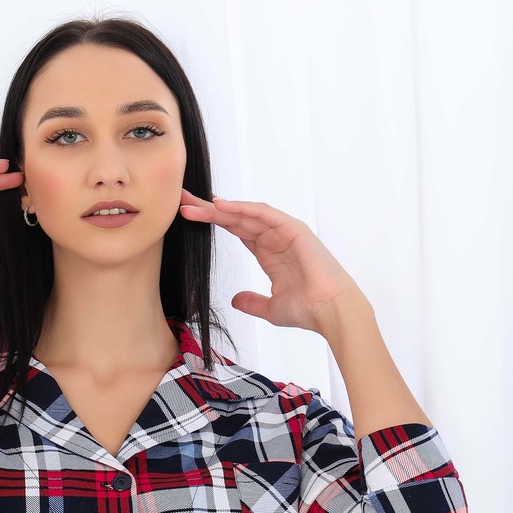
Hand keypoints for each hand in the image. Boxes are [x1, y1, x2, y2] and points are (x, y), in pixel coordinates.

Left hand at [178, 187, 367, 332]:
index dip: (213, 222)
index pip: (236, 231)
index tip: (189, 217)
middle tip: (182, 201)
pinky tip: (221, 205)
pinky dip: (242, 208)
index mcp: (269, 253)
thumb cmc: (307, 310)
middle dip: (209, 210)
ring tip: (193, 204)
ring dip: (219, 208)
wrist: (329, 311)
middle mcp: (274, 238)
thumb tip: (235, 300)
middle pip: (236, 218)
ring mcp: (284, 231)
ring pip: (246, 213)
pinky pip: (263, 213)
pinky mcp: (293, 228)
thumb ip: (252, 302)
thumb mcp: (271, 308)